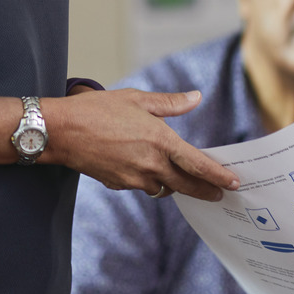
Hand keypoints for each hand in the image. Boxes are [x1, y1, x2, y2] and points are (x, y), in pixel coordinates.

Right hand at [42, 88, 238, 200]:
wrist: (61, 131)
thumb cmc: (96, 109)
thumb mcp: (136, 98)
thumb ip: (169, 103)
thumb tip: (196, 97)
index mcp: (160, 140)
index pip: (198, 164)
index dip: (218, 175)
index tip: (233, 183)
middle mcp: (151, 163)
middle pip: (187, 185)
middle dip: (205, 191)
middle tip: (219, 195)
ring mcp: (134, 178)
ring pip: (164, 187)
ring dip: (174, 184)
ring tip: (182, 179)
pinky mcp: (119, 184)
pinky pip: (142, 186)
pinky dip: (149, 180)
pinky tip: (144, 169)